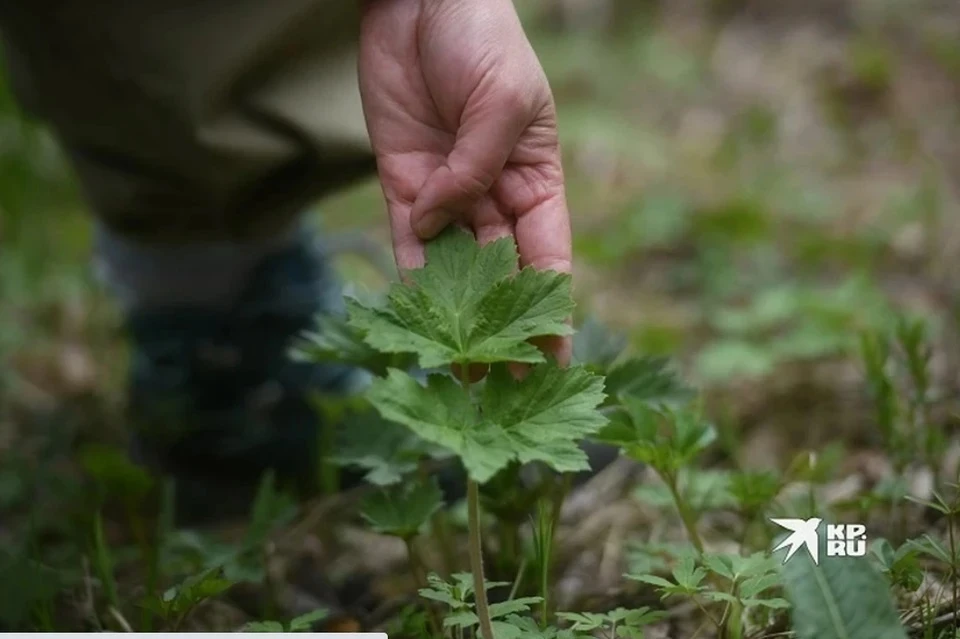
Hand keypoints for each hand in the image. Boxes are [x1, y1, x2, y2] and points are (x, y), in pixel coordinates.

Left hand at [359, 0, 572, 365]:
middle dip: (499, 326)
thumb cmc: (481, 39)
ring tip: (453, 365)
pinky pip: (406, 238)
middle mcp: (493, 195)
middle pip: (500, 274)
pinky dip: (409, 273)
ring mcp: (446, 192)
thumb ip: (476, 167)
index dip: (552, 311)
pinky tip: (412, 315)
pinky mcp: (401, 182)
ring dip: (452, 314)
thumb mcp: (502, 100)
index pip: (549, 258)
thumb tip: (441, 224)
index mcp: (536, 179)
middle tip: (496, 381)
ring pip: (453, 267)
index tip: (556, 361)